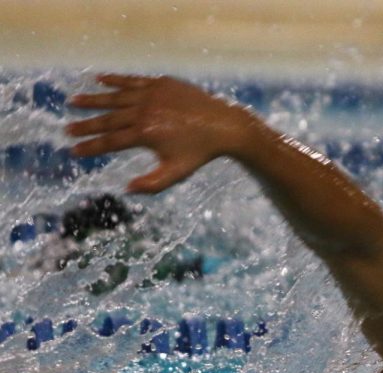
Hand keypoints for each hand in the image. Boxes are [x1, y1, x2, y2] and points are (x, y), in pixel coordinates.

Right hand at [67, 74, 251, 193]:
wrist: (223, 125)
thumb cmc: (200, 152)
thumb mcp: (176, 172)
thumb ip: (152, 184)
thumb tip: (127, 189)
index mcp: (146, 134)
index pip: (111, 142)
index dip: (91, 147)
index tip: (74, 150)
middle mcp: (144, 111)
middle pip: (108, 119)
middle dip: (86, 125)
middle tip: (67, 129)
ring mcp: (152, 94)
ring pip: (116, 96)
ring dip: (94, 100)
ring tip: (74, 102)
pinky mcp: (160, 83)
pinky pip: (132, 81)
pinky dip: (115, 80)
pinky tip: (99, 79)